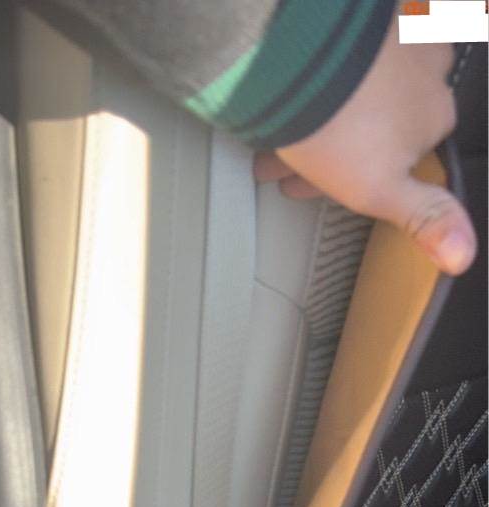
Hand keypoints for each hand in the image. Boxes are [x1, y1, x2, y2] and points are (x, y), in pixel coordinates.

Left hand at [254, 16, 475, 275]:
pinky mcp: (360, 21)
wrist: (301, 58)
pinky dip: (313, 86)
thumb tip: (463, 255)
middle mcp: (424, 71)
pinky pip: (337, 60)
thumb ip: (425, 218)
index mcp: (435, 115)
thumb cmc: (341, 127)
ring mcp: (394, 40)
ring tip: (271, 140)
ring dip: (315, 121)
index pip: (403, 157)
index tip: (319, 190)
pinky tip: (284, 100)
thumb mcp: (381, 190)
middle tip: (283, 167)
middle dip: (329, 152)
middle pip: (374, 124)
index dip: (357, 180)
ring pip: (351, 94)